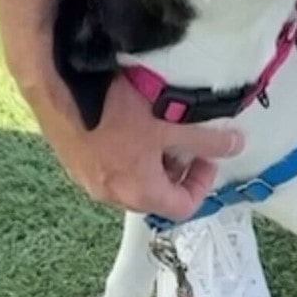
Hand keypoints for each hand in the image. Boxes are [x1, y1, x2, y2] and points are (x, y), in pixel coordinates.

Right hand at [51, 73, 243, 218]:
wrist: (59, 90)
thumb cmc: (114, 108)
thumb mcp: (168, 123)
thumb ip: (205, 139)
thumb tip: (236, 146)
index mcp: (139, 192)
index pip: (183, 207)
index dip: (202, 182)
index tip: (204, 154)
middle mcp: (111, 195)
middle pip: (155, 195)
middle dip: (175, 169)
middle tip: (180, 138)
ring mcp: (88, 179)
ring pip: (130, 180)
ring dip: (149, 160)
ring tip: (153, 126)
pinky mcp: (74, 160)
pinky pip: (107, 166)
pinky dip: (124, 153)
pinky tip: (124, 121)